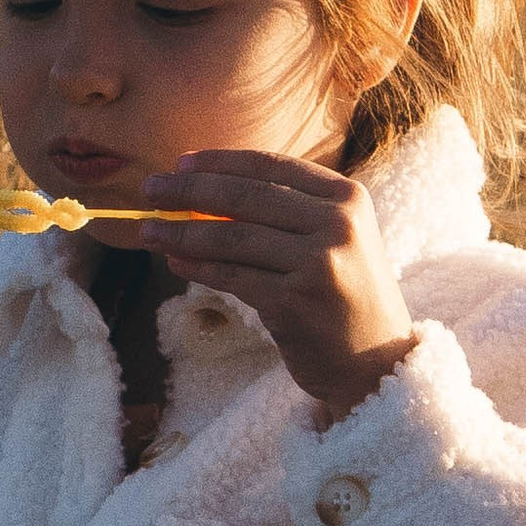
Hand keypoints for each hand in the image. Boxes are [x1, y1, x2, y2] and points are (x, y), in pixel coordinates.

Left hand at [140, 151, 416, 419]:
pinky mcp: (294, 302)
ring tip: (149, 231)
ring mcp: (317, 263)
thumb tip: (205, 192)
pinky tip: (175, 262)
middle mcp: (337, 225)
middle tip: (150, 191)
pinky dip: (198, 268)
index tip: (180, 164)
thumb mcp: (334, 240)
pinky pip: (232, 277)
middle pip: (245, 197)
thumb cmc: (345, 298)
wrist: (376, 362)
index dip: (220, 163)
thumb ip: (285, 212)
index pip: (271, 167)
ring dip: (182, 233)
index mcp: (347, 197)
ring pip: (232, 237)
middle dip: (189, 191)